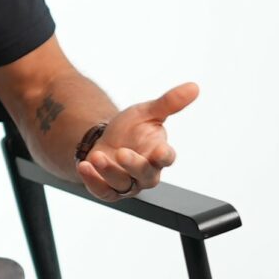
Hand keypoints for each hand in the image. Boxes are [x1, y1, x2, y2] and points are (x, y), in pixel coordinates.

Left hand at [78, 81, 197, 200]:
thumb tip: (194, 86)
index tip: (161, 151)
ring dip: (109, 170)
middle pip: (144, 174)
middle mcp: (146, 172)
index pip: (166, 158)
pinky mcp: (108, 189)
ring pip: (121, 183)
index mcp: (159, 153)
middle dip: (134, 165)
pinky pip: (102, 191)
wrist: (106, 139)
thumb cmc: (132, 128)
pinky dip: (93, 181)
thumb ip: (169, 102)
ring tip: (97, 156)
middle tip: (123, 152)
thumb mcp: (147, 111)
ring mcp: (127, 183)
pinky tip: (84, 167)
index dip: (164, 156)